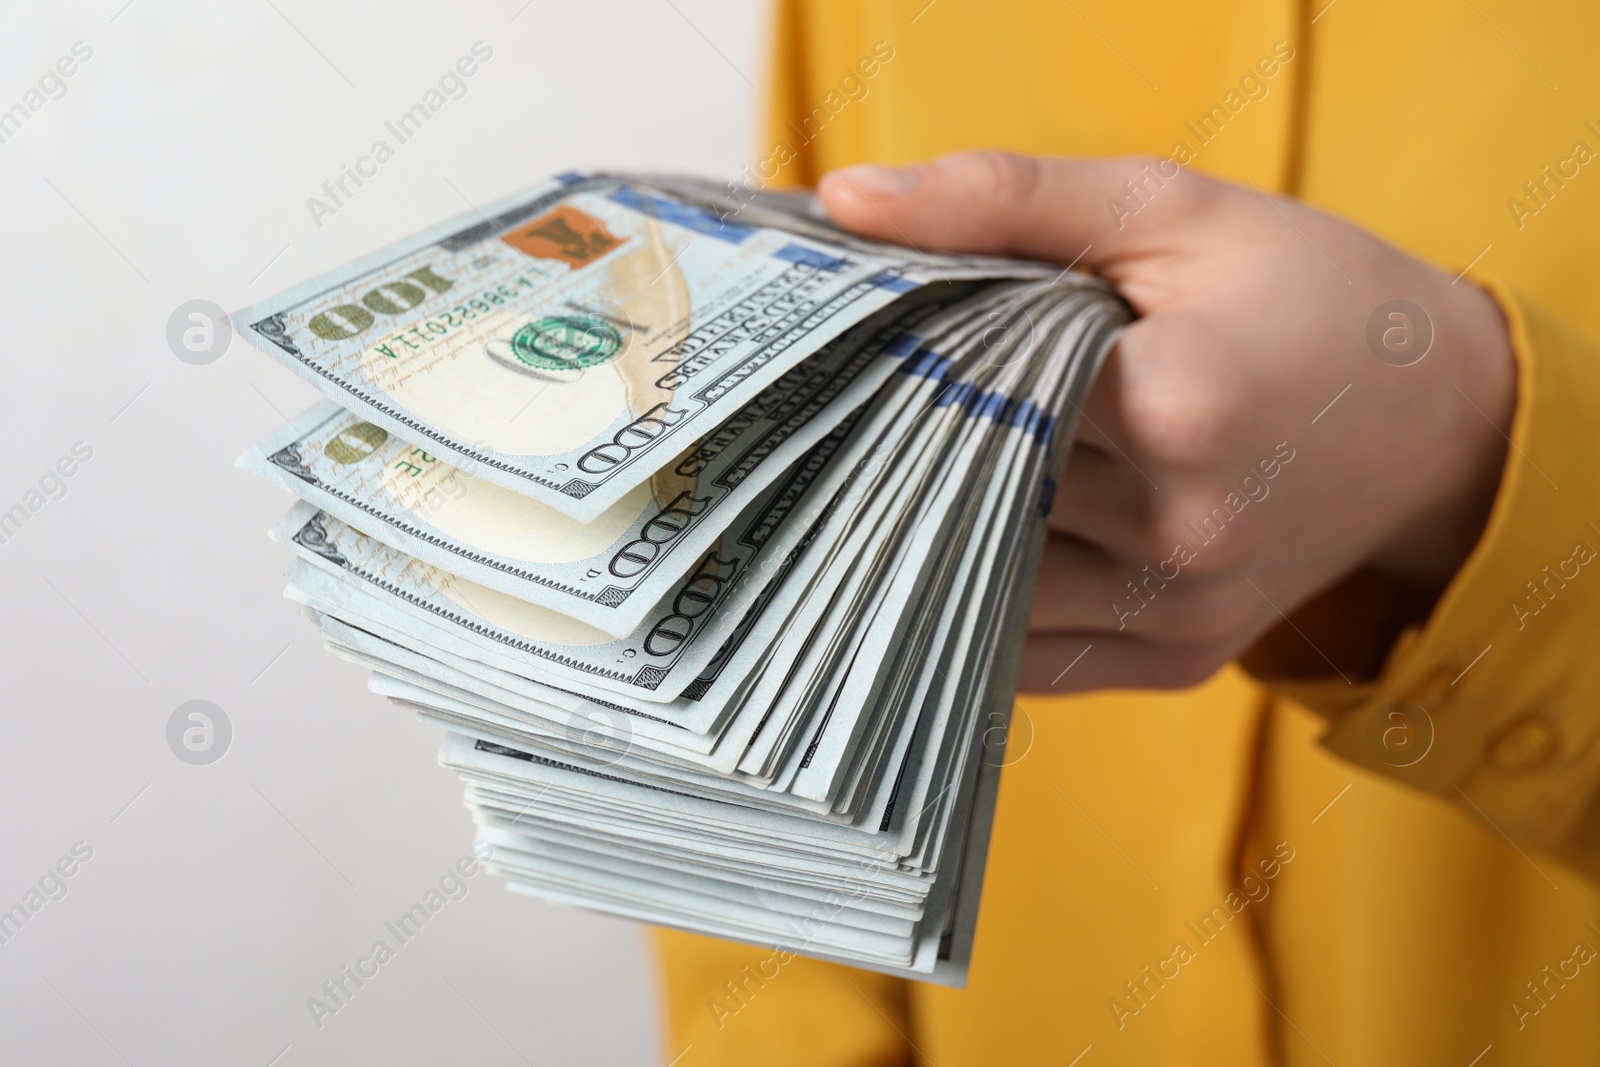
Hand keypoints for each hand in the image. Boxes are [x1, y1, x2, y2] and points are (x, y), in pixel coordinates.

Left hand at [817, 152, 1516, 691]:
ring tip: (920, 471)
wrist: (1437, 422)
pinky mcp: (1176, 662)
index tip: (875, 337)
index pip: (971, 393)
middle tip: (868, 407)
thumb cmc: (1304, 296)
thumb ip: (1005, 197)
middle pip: (967, 492)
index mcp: (1181, 404)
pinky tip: (973, 541)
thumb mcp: (1169, 211)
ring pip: (980, 586)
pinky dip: (984, 598)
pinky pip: (1027, 653)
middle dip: (910, 446)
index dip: (908, 361)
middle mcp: (1181, 531)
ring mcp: (1180, 612)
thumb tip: (848, 202)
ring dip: (936, 531)